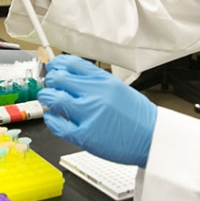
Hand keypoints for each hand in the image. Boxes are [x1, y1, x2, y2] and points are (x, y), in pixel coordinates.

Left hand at [38, 55, 156, 167]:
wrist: (152, 138)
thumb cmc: (137, 116)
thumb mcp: (118, 88)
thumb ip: (94, 82)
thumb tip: (69, 76)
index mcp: (103, 80)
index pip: (71, 63)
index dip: (57, 64)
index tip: (53, 68)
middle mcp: (95, 93)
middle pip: (58, 78)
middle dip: (50, 81)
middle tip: (50, 86)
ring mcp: (88, 114)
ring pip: (53, 99)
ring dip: (47, 98)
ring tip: (50, 101)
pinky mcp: (84, 135)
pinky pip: (57, 124)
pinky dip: (51, 119)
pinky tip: (55, 118)